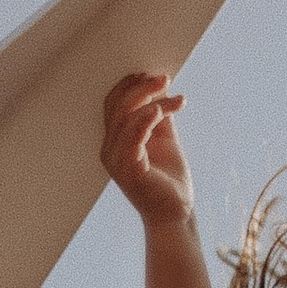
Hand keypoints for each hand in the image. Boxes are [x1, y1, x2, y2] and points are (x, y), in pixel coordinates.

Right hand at [101, 70, 198, 232]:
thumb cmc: (169, 180)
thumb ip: (159, 116)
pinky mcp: (129, 170)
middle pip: (118, 107)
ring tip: (175, 98)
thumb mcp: (164, 140)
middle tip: (165, 79)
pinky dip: (146, 120)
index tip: (150, 74)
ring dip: (152, 102)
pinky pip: (133, 138)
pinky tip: (161, 110)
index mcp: (114, 142)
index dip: (128, 85)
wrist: (176, 213)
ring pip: (126, 119)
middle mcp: (109, 150)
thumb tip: (161, 89)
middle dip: (141, 88)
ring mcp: (116, 162)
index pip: (113, 105)